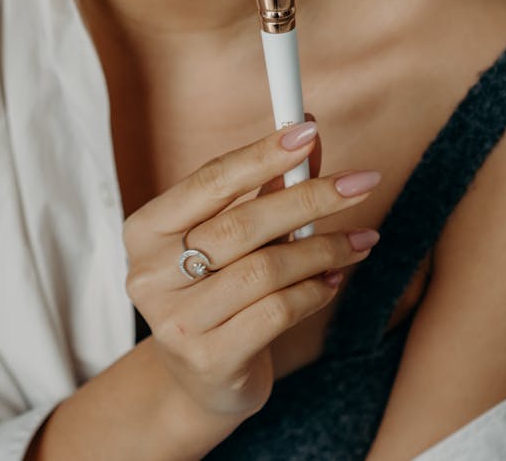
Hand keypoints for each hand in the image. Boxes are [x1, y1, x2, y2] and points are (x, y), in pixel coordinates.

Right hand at [123, 122, 380, 422]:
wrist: (201, 379)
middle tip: (360, 183)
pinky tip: (331, 280)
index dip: (260, 154)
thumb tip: (306, 126)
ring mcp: (176, 322)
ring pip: (264, 270)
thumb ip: (267, 185)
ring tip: (358, 240)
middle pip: (241, 225)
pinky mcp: (209, 360)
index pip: (209, 181)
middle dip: (309, 198)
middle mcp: (150, 274)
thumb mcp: (233, 235)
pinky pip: (276, 313)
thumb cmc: (217, 290)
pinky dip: (313, 291)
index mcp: (145, 230)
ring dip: (322, 249)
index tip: (309, 132)